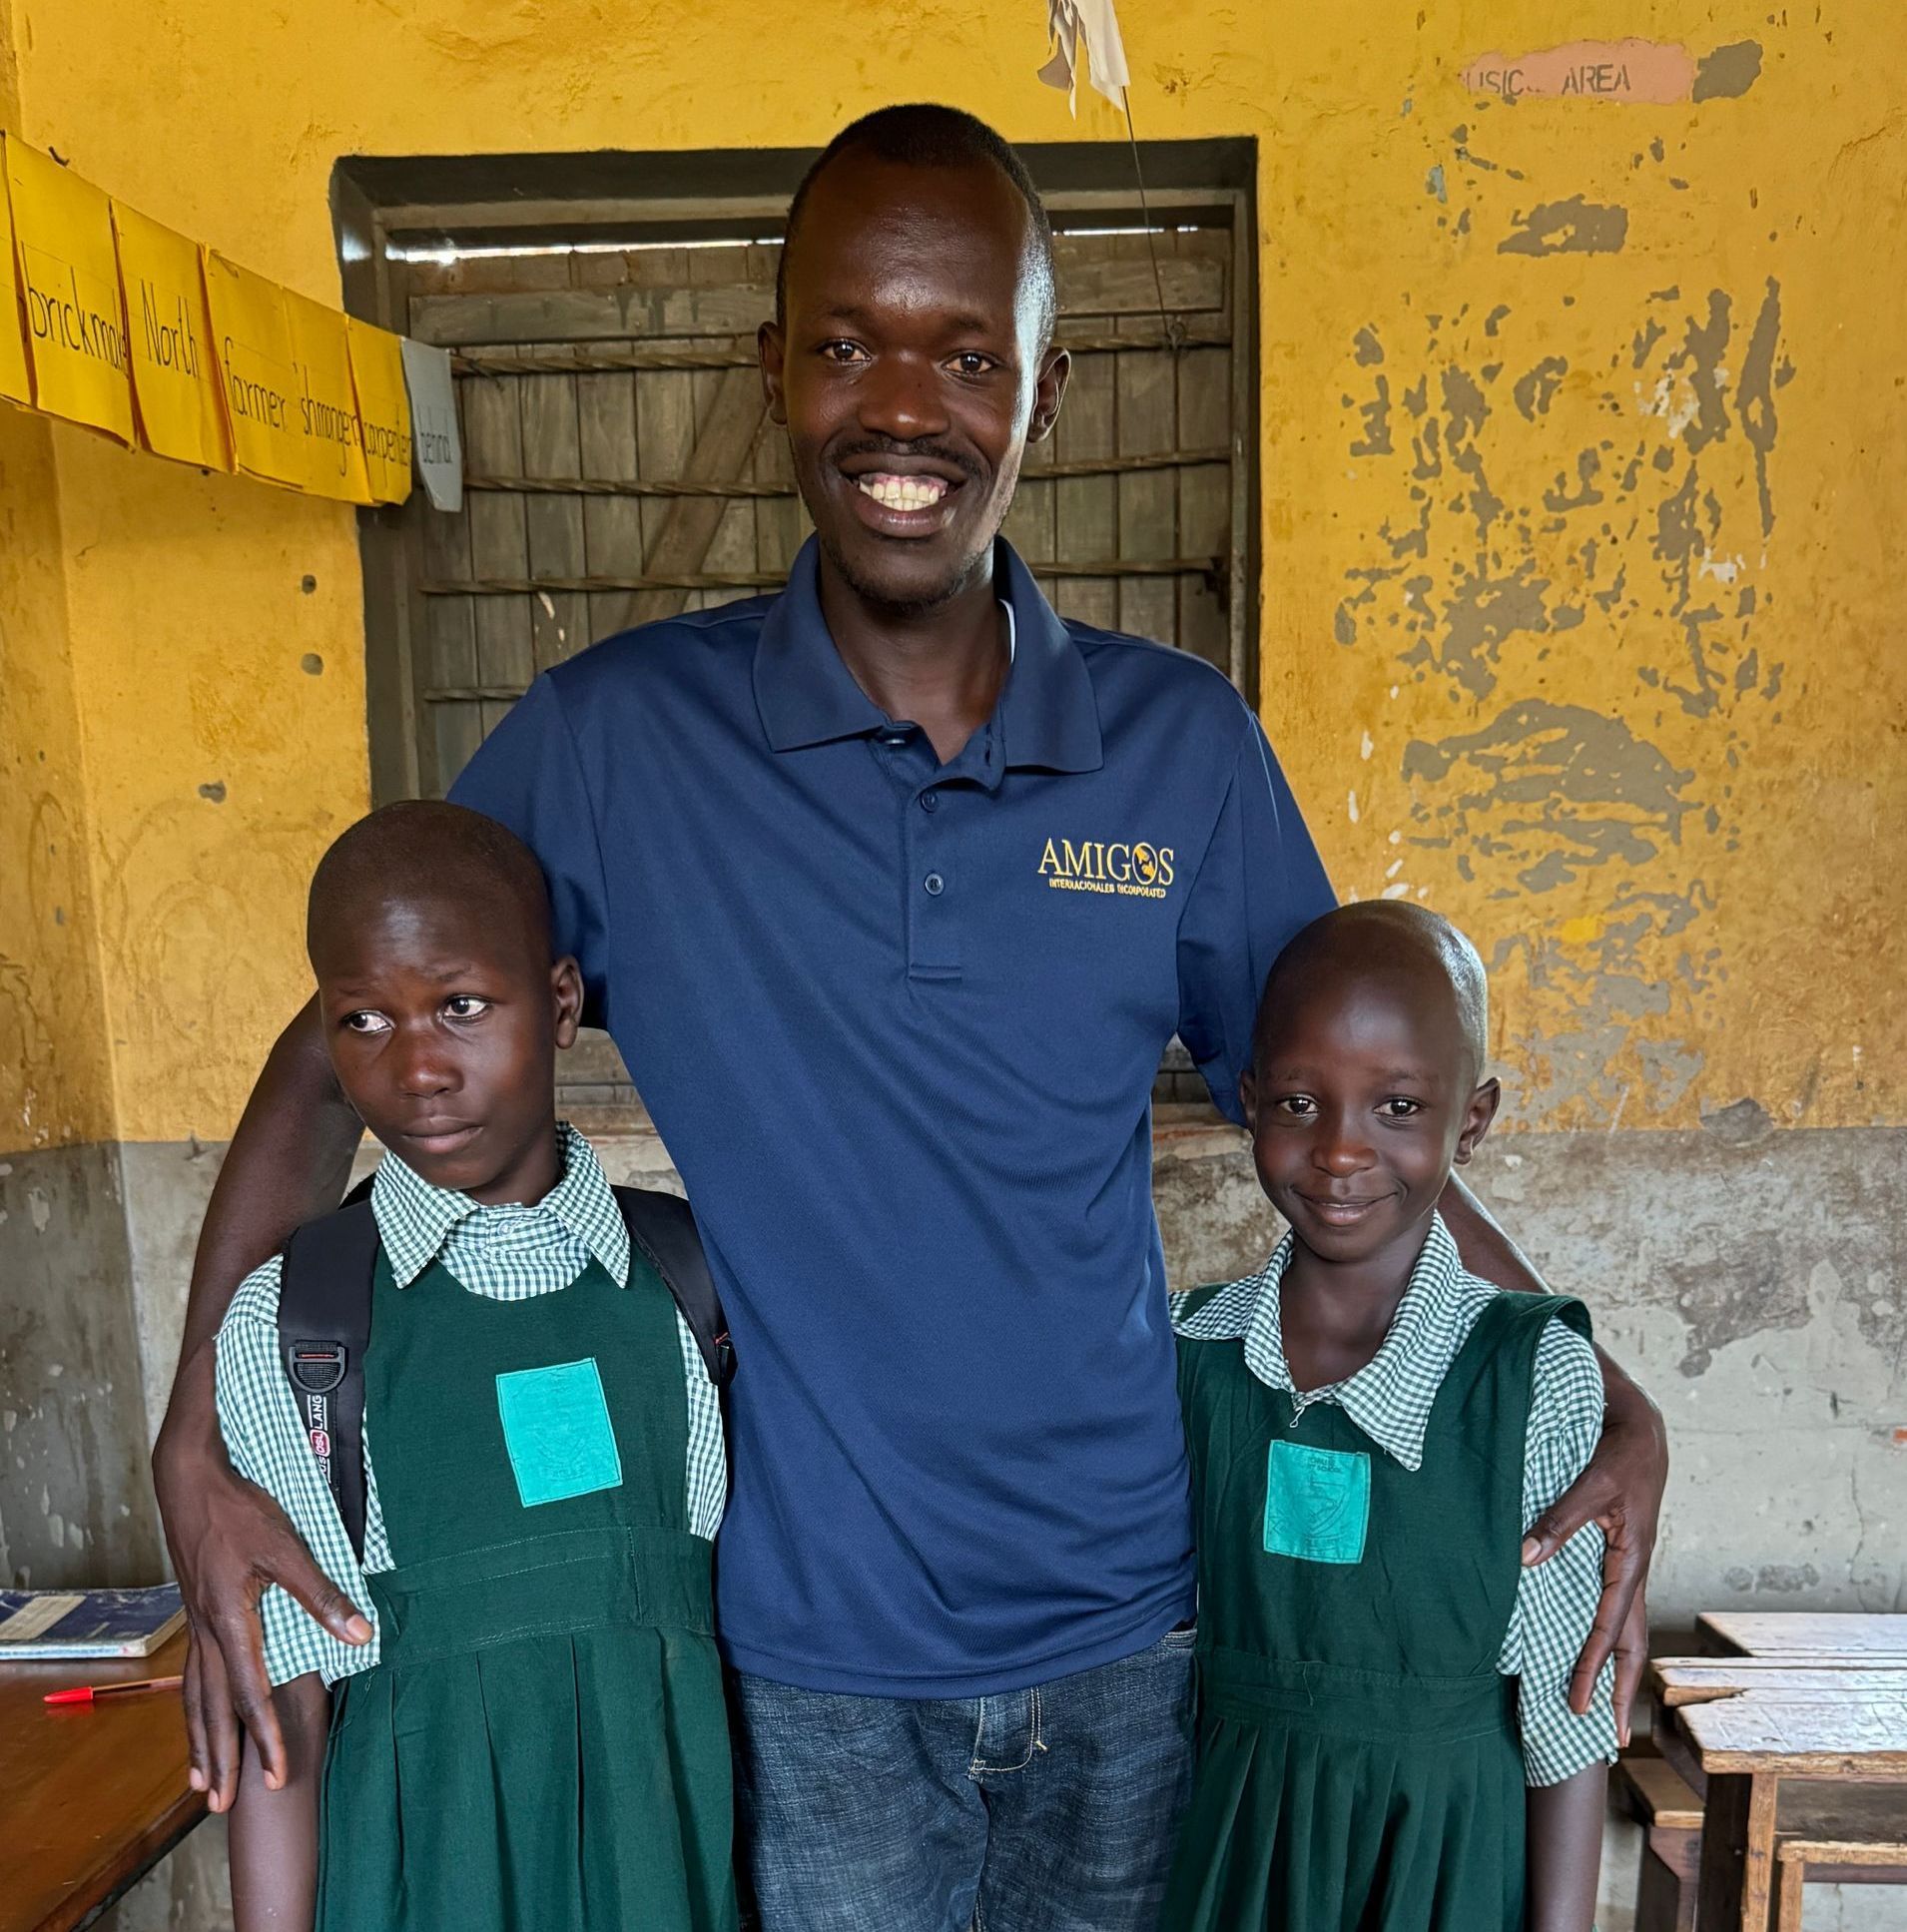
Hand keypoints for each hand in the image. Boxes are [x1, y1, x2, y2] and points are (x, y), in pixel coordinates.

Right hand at [154, 1357, 369, 1811]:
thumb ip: (321, 1594)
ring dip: (199, 1744)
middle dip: (221, 1758)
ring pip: (194, 1700)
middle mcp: (207, 1633)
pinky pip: (192, 1678)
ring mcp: (196, 1627)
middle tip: (223, 1806)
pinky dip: (192, 1711)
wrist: (189, 1483)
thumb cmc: (240, 1512)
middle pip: (213, 1710)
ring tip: (200, 1785)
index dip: (265, 1737)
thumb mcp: (287, 1547)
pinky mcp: (195, 1616)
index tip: (276, 1774)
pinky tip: (195, 1724)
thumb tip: (361, 1635)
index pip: (251, 1694)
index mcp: (230, 1622)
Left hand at [1520, 1353, 1665, 1743]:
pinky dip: (1606, 1632)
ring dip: (1615, 1667)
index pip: (1610, 1629)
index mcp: (1632, 1562)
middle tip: (1613, 1738)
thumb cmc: (1617, 1454)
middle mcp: (1635, 1571)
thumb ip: (1559, 1522)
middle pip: (1631, 1644)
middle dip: (1620, 1691)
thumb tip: (1525, 1560)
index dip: (1591, 1668)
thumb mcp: (1589, 1484)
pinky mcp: (1620, 1554)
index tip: (1576, 1704)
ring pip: (1626, 1628)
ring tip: (1604, 1705)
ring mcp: (1630, 1565)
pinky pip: (1614, 1604)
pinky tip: (1589, 1644)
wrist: (1641, 1428)